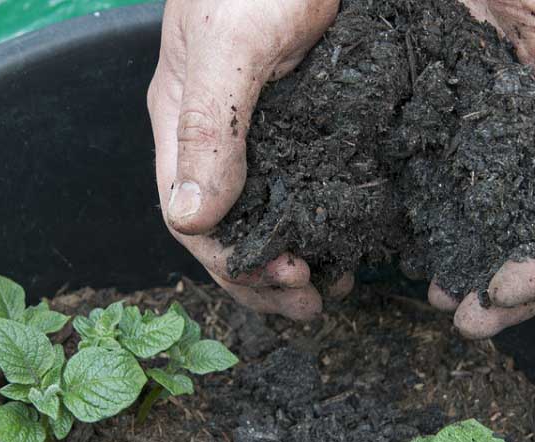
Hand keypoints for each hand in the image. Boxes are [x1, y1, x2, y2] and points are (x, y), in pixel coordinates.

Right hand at [148, 0, 349, 320]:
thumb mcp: (231, 45)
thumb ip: (211, 129)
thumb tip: (192, 220)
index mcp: (185, 123)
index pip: (192, 217)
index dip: (235, 266)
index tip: (290, 287)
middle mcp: (217, 133)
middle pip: (229, 224)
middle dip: (267, 274)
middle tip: (319, 303)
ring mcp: (262, 124)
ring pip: (267, 208)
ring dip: (295, 251)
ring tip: (338, 279)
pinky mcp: (305, 110)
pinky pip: (305, 177)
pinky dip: (321, 214)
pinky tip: (349, 230)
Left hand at [424, 0, 534, 337]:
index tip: (504, 292)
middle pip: (533, 236)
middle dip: (506, 290)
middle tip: (464, 320)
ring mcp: (485, 139)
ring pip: (482, 221)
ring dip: (464, 267)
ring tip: (436, 294)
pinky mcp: (435, 121)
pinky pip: (431, 181)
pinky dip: (422, 223)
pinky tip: (404, 247)